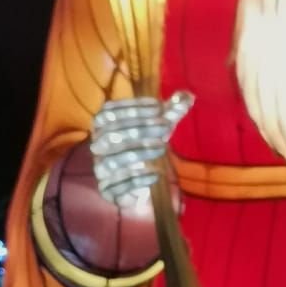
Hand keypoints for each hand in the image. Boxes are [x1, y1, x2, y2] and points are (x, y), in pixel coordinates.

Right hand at [91, 93, 193, 214]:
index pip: (110, 112)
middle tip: (164, 126)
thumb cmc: (146, 147)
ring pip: (112, 160)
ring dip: (138, 152)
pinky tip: (155, 174)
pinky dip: (136, 180)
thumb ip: (170, 112)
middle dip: (139, 129)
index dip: (132, 108)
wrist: (139, 183)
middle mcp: (97, 147)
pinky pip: (117, 186)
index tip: (158, 107)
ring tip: (161, 148)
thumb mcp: (159, 128)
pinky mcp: (107, 190)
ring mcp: (100, 169)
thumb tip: (188, 96)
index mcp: (102, 126)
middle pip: (111, 135)